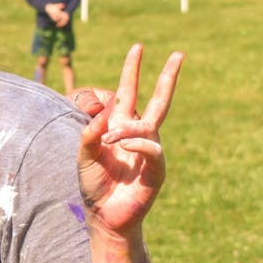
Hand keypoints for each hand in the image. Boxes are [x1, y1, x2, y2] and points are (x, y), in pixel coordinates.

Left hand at [77, 44, 183, 239]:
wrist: (103, 215)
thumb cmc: (94, 184)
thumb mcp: (83, 155)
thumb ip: (89, 134)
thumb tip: (104, 116)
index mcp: (119, 126)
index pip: (129, 92)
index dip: (132, 71)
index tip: (137, 47)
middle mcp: (137, 135)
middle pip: (158, 100)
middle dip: (167, 77)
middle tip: (179, 54)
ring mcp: (149, 151)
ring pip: (147, 126)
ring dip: (125, 131)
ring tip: (107, 142)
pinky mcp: (157, 170)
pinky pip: (152, 148)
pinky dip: (137, 144)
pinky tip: (122, 147)